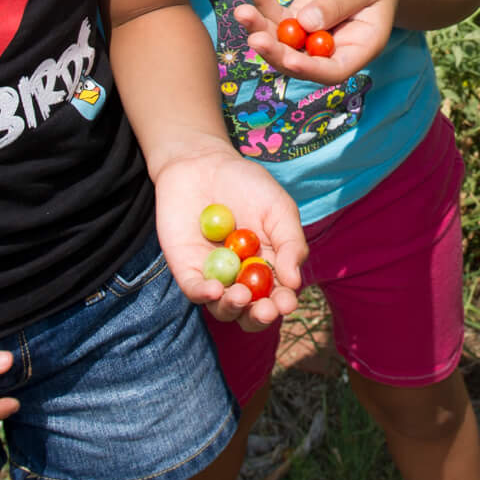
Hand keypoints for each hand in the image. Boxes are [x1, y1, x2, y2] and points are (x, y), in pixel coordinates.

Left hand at [153, 146, 307, 331]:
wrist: (203, 163)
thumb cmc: (246, 185)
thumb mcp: (278, 208)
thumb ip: (290, 243)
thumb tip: (294, 282)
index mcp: (268, 267)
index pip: (278, 295)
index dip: (283, 304)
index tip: (287, 303)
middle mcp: (241, 278)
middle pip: (250, 312)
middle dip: (259, 317)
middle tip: (265, 310)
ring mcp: (213, 276)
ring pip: (222, 308)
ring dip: (233, 308)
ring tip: (241, 295)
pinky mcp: (185, 269)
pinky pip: (194, 290)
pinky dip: (204, 294)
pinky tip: (215, 289)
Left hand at [233, 0, 399, 81]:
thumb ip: (337, 3)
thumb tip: (306, 22)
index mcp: (359, 49)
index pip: (332, 70)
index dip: (309, 70)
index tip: (289, 59)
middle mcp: (331, 50)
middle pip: (298, 61)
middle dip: (274, 51)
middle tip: (254, 38)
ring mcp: (311, 37)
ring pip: (281, 41)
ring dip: (260, 28)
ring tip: (242, 11)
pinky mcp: (297, 20)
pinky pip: (276, 16)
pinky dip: (263, 2)